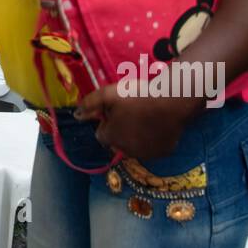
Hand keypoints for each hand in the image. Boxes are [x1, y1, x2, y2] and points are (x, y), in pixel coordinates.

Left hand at [72, 84, 202, 159]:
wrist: (172, 101)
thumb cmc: (137, 96)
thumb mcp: (108, 94)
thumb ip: (89, 104)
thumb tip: (76, 115)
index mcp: (110, 138)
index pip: (101, 134)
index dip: (106, 121)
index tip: (115, 110)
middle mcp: (126, 151)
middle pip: (117, 142)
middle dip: (120, 131)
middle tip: (130, 113)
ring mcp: (146, 154)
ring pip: (135, 146)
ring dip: (135, 137)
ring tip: (144, 117)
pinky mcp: (163, 153)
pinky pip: (153, 147)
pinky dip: (153, 140)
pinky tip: (157, 125)